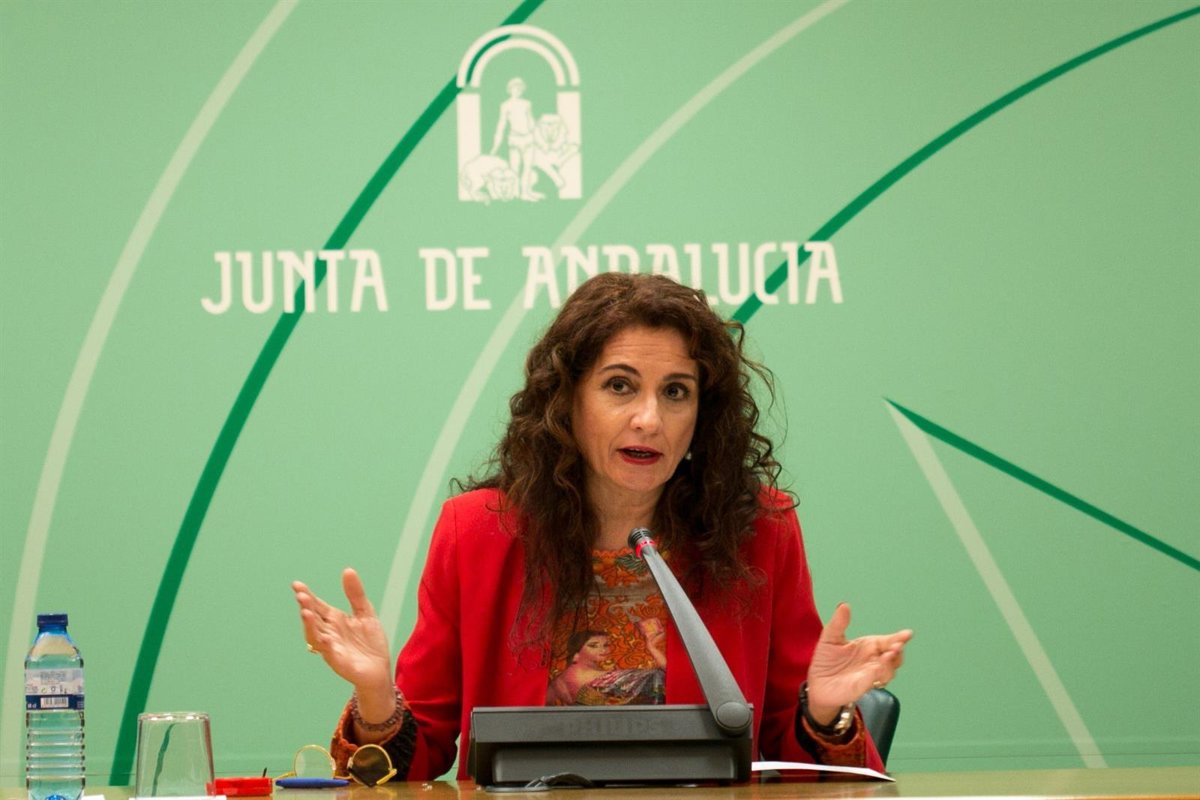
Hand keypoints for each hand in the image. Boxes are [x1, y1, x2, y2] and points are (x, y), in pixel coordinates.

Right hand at [292, 568, 393, 694]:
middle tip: (301, 595)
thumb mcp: (365, 613)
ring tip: (305, 612)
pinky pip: (330, 654)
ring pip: (315, 635)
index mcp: (334, 620)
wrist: (379, 669)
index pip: (317, 605)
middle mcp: (329, 633)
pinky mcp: (339, 662)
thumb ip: (355, 594)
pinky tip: (325, 638)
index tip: (297, 585)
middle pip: (314, 618)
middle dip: (306, 607)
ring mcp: (332, 647)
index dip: (307, 595)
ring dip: (309, 625)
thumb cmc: (370, 642)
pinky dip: (326, 646)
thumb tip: (347, 570)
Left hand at [806, 603, 911, 724]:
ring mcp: (871, 675)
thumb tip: (844, 605)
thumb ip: (839, 623)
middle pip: (895, 656)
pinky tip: (876, 668)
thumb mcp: (830, 638)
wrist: (816, 682)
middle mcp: (874, 660)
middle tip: (897, 645)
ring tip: (888, 654)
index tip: (908, 633)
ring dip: (890, 663)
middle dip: (898, 650)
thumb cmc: (826, 660)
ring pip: (889, 670)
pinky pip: (874, 680)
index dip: (899, 637)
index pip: (889, 641)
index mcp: (869, 646)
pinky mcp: (863, 686)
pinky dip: (878, 675)